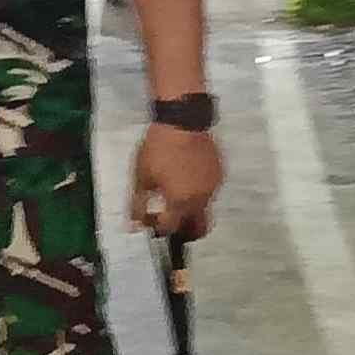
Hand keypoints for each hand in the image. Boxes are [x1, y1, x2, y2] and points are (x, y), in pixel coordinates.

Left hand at [129, 123, 221, 238]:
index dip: (159, 228)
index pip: (172, 228)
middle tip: (170, 222)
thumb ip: (138, 204)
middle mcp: (200, 199)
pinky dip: (198, 192)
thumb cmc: (158, 150)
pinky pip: (209, 191)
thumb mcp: (142, 177)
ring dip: (190, 209)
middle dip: (185, 231)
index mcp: (180, 202)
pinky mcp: (219, 174)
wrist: (183, 123)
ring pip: (204, 209)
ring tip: (174, 193)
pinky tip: (185, 178)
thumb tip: (134, 225)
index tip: (151, 221)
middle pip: (198, 227)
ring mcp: (213, 187)